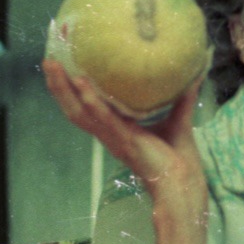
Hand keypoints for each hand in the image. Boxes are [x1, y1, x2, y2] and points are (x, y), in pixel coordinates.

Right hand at [41, 59, 203, 195]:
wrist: (182, 183)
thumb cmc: (179, 159)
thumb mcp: (178, 121)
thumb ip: (182, 98)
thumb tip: (195, 74)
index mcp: (116, 130)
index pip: (86, 108)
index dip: (72, 91)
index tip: (64, 68)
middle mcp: (109, 134)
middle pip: (74, 109)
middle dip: (58, 86)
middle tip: (48, 61)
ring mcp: (113, 138)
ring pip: (79, 112)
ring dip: (63, 89)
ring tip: (52, 66)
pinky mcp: (124, 140)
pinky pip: (102, 118)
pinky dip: (90, 100)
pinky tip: (81, 83)